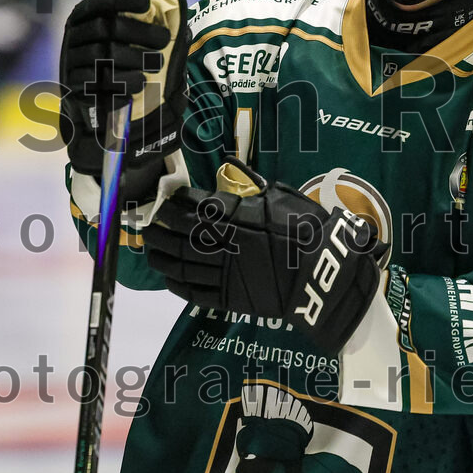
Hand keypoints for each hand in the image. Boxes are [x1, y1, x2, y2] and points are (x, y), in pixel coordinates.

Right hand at [60, 0, 188, 187]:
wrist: (96, 109)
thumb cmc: (118, 65)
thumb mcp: (128, 39)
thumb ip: (145, 17)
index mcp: (86, 15)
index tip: (148, 1)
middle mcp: (75, 34)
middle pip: (107, 26)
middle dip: (140, 31)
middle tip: (164, 40)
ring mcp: (71, 60)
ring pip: (105, 53)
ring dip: (136, 58)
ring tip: (157, 65)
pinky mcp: (73, 87)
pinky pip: (98, 82)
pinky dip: (123, 83)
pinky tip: (139, 85)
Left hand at [143, 159, 385, 351]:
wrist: (323, 273)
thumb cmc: (307, 230)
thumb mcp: (282, 199)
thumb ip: (254, 189)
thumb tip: (234, 174)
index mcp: (237, 217)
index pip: (194, 207)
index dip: (174, 204)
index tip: (165, 202)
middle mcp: (224, 244)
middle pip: (180, 236)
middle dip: (160, 231)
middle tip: (149, 227)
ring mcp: (225, 273)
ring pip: (182, 265)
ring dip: (162, 257)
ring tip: (151, 251)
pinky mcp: (230, 298)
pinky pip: (195, 292)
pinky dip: (177, 285)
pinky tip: (170, 278)